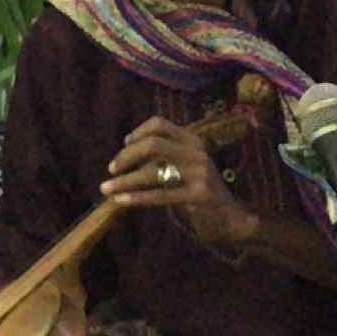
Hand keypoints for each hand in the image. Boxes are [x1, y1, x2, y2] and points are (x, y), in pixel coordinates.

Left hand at [99, 116, 254, 247]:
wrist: (231, 211)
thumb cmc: (201, 186)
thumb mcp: (187, 163)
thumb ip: (165, 154)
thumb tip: (126, 152)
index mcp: (193, 139)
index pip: (160, 124)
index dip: (137, 132)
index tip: (125, 145)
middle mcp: (196, 151)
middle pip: (153, 143)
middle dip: (127, 156)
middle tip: (112, 169)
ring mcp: (199, 172)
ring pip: (153, 171)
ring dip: (125, 180)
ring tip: (106, 188)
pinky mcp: (198, 194)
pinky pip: (160, 194)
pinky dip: (137, 197)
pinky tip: (121, 201)